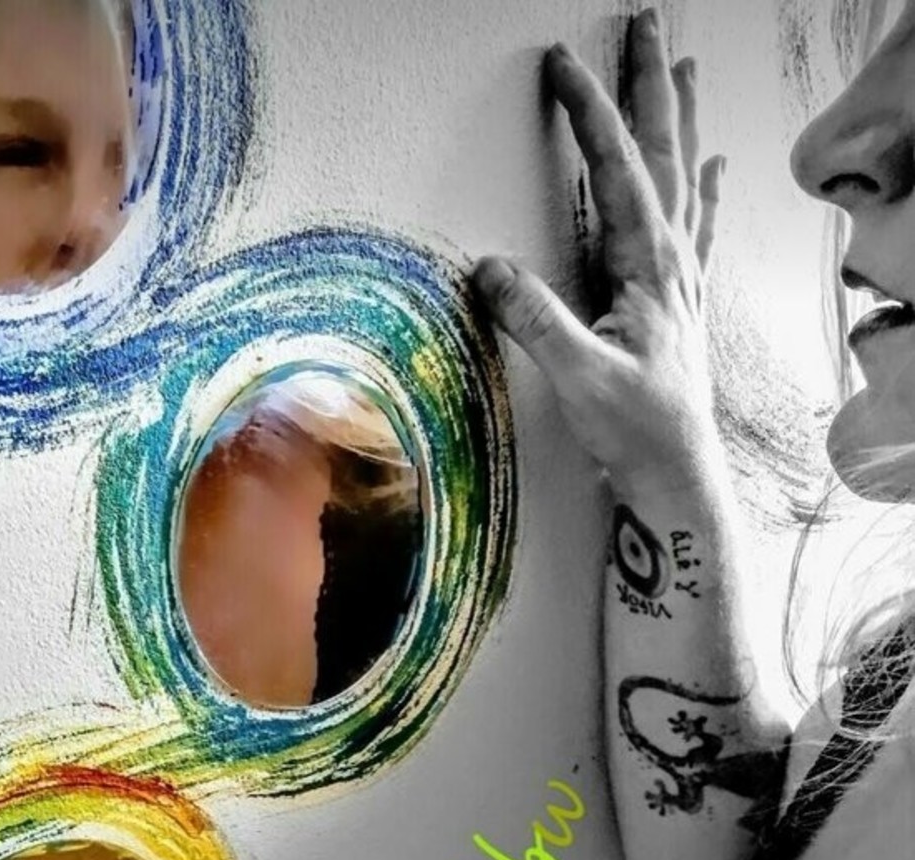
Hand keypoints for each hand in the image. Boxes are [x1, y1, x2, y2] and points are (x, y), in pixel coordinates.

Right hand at [473, 9, 725, 497]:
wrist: (676, 474)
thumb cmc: (635, 430)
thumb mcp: (579, 376)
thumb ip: (536, 320)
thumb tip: (490, 267)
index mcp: (648, 264)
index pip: (617, 167)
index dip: (589, 111)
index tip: (563, 64)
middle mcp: (671, 259)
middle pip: (661, 151)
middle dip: (651, 86)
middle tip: (650, 27)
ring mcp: (680, 277)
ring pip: (679, 177)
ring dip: (678, 120)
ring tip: (682, 69)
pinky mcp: (677, 301)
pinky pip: (692, 223)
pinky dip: (699, 186)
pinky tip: (710, 166)